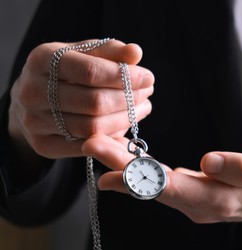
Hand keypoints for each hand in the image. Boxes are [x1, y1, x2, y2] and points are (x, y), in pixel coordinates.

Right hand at [8, 39, 153, 159]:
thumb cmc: (66, 71)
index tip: (148, 77)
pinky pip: (87, 145)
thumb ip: (110, 51)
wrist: (32, 98)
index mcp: (42, 60)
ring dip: (126, 118)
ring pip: (93, 127)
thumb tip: (136, 52)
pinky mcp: (42, 144)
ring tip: (142, 107)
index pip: (91, 72)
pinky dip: (112, 136)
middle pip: (94, 102)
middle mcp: (32, 91)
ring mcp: (34, 121)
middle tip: (147, 93)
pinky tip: (126, 123)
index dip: (125, 77)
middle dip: (129, 99)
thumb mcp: (84, 53)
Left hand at [83, 135, 241, 246]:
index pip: (169, 187)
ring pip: (155, 186)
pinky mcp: (196, 192)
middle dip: (121, 167)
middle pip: (154, 187)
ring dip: (126, 168)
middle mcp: (200, 206)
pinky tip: (124, 164)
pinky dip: (141, 172)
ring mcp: (197, 201)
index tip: (106, 157)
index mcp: (219, 199)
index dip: (138, 174)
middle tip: (91, 143)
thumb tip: (208, 163)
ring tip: (100, 148)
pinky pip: (163, 184)